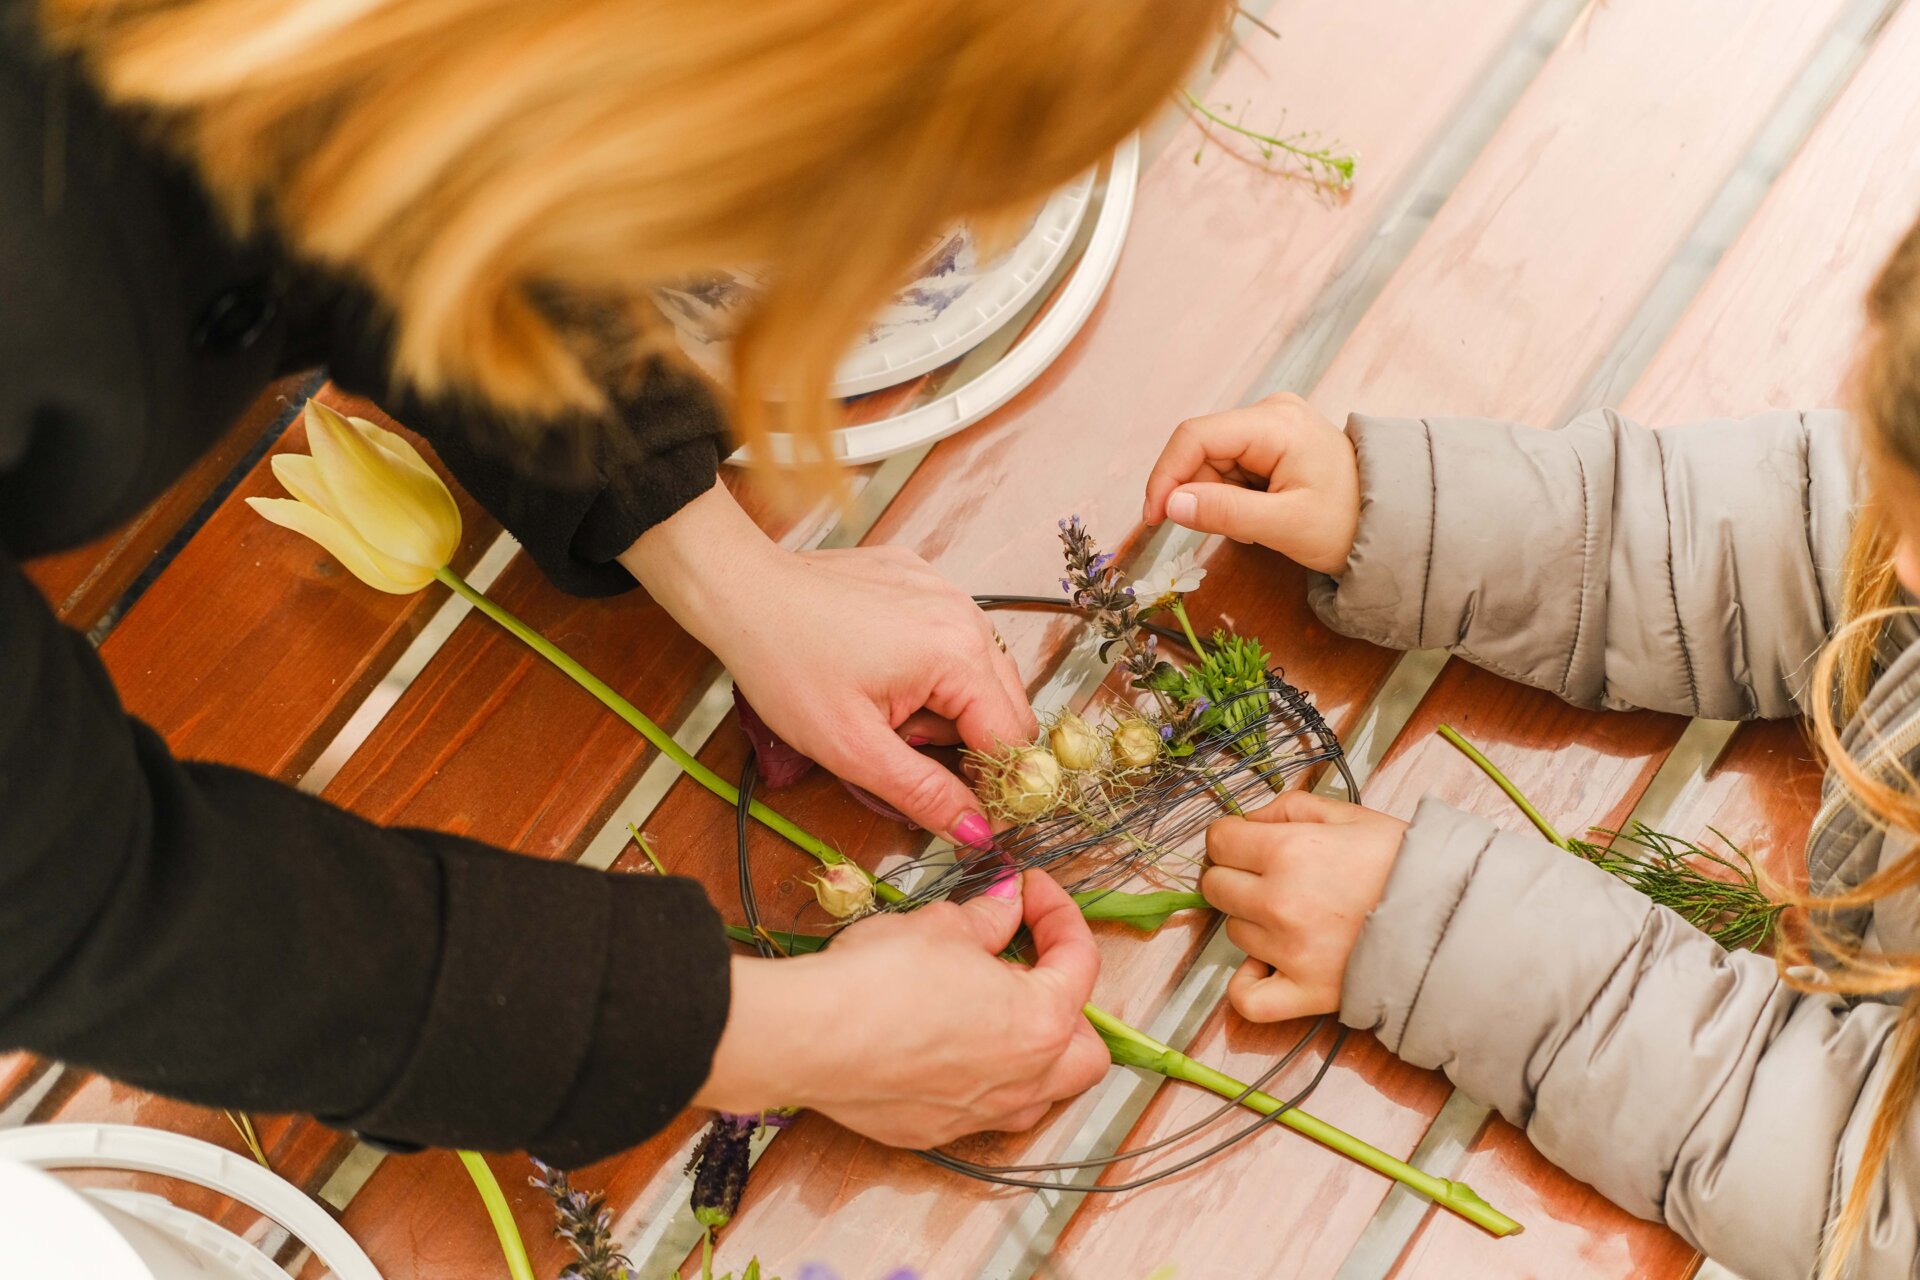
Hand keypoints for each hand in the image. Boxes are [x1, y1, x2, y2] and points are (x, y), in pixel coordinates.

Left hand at [620, 485, 1034, 844]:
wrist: (742, 592)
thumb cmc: (786, 665)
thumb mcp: (852, 747)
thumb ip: (923, 793)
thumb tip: (978, 831)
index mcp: (958, 655)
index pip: (1011, 741)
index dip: (996, 790)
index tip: (970, 820)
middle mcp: (967, 616)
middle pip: (1005, 706)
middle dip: (967, 745)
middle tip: (905, 752)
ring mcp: (947, 590)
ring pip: (980, 675)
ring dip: (947, 708)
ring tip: (886, 710)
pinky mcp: (924, 580)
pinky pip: (953, 639)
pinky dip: (930, 669)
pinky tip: (880, 671)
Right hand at [697, 870, 1108, 1146]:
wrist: (810, 1035)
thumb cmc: (880, 978)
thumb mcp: (942, 925)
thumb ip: (988, 918)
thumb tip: (1007, 904)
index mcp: (1041, 1021)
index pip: (1080, 963)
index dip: (1059, 914)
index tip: (1031, 890)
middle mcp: (1023, 1080)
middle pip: (1085, 1051)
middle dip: (1070, 1006)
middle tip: (1031, 964)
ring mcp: (979, 1115)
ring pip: (1040, 1092)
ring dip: (1033, 1052)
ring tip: (996, 1010)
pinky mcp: (934, 1132)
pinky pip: (982, 1108)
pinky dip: (981, 1077)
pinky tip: (947, 1045)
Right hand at [1142, 392, 1360, 575]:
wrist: (1393, 523)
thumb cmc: (1349, 523)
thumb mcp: (1284, 525)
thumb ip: (1225, 514)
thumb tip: (1170, 506)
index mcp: (1274, 423)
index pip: (1196, 436)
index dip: (1165, 476)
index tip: (1154, 517)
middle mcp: (1269, 413)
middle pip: (1201, 450)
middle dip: (1197, 492)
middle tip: (1218, 532)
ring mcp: (1271, 426)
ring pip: (1212, 462)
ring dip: (1217, 498)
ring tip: (1255, 525)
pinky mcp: (1272, 443)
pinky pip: (1230, 468)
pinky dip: (1232, 496)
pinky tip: (1260, 514)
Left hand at [1199, 791, 1406, 1022]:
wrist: (1457, 921)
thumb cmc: (1409, 865)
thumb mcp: (1352, 816)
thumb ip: (1291, 808)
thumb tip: (1249, 820)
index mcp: (1289, 851)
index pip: (1219, 841)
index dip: (1231, 839)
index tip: (1246, 844)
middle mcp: (1279, 901)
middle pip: (1217, 887)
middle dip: (1237, 877)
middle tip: (1269, 879)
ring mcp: (1288, 951)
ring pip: (1234, 933)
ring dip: (1254, 923)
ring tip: (1296, 917)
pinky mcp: (1305, 993)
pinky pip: (1247, 998)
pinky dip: (1247, 984)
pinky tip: (1266, 966)